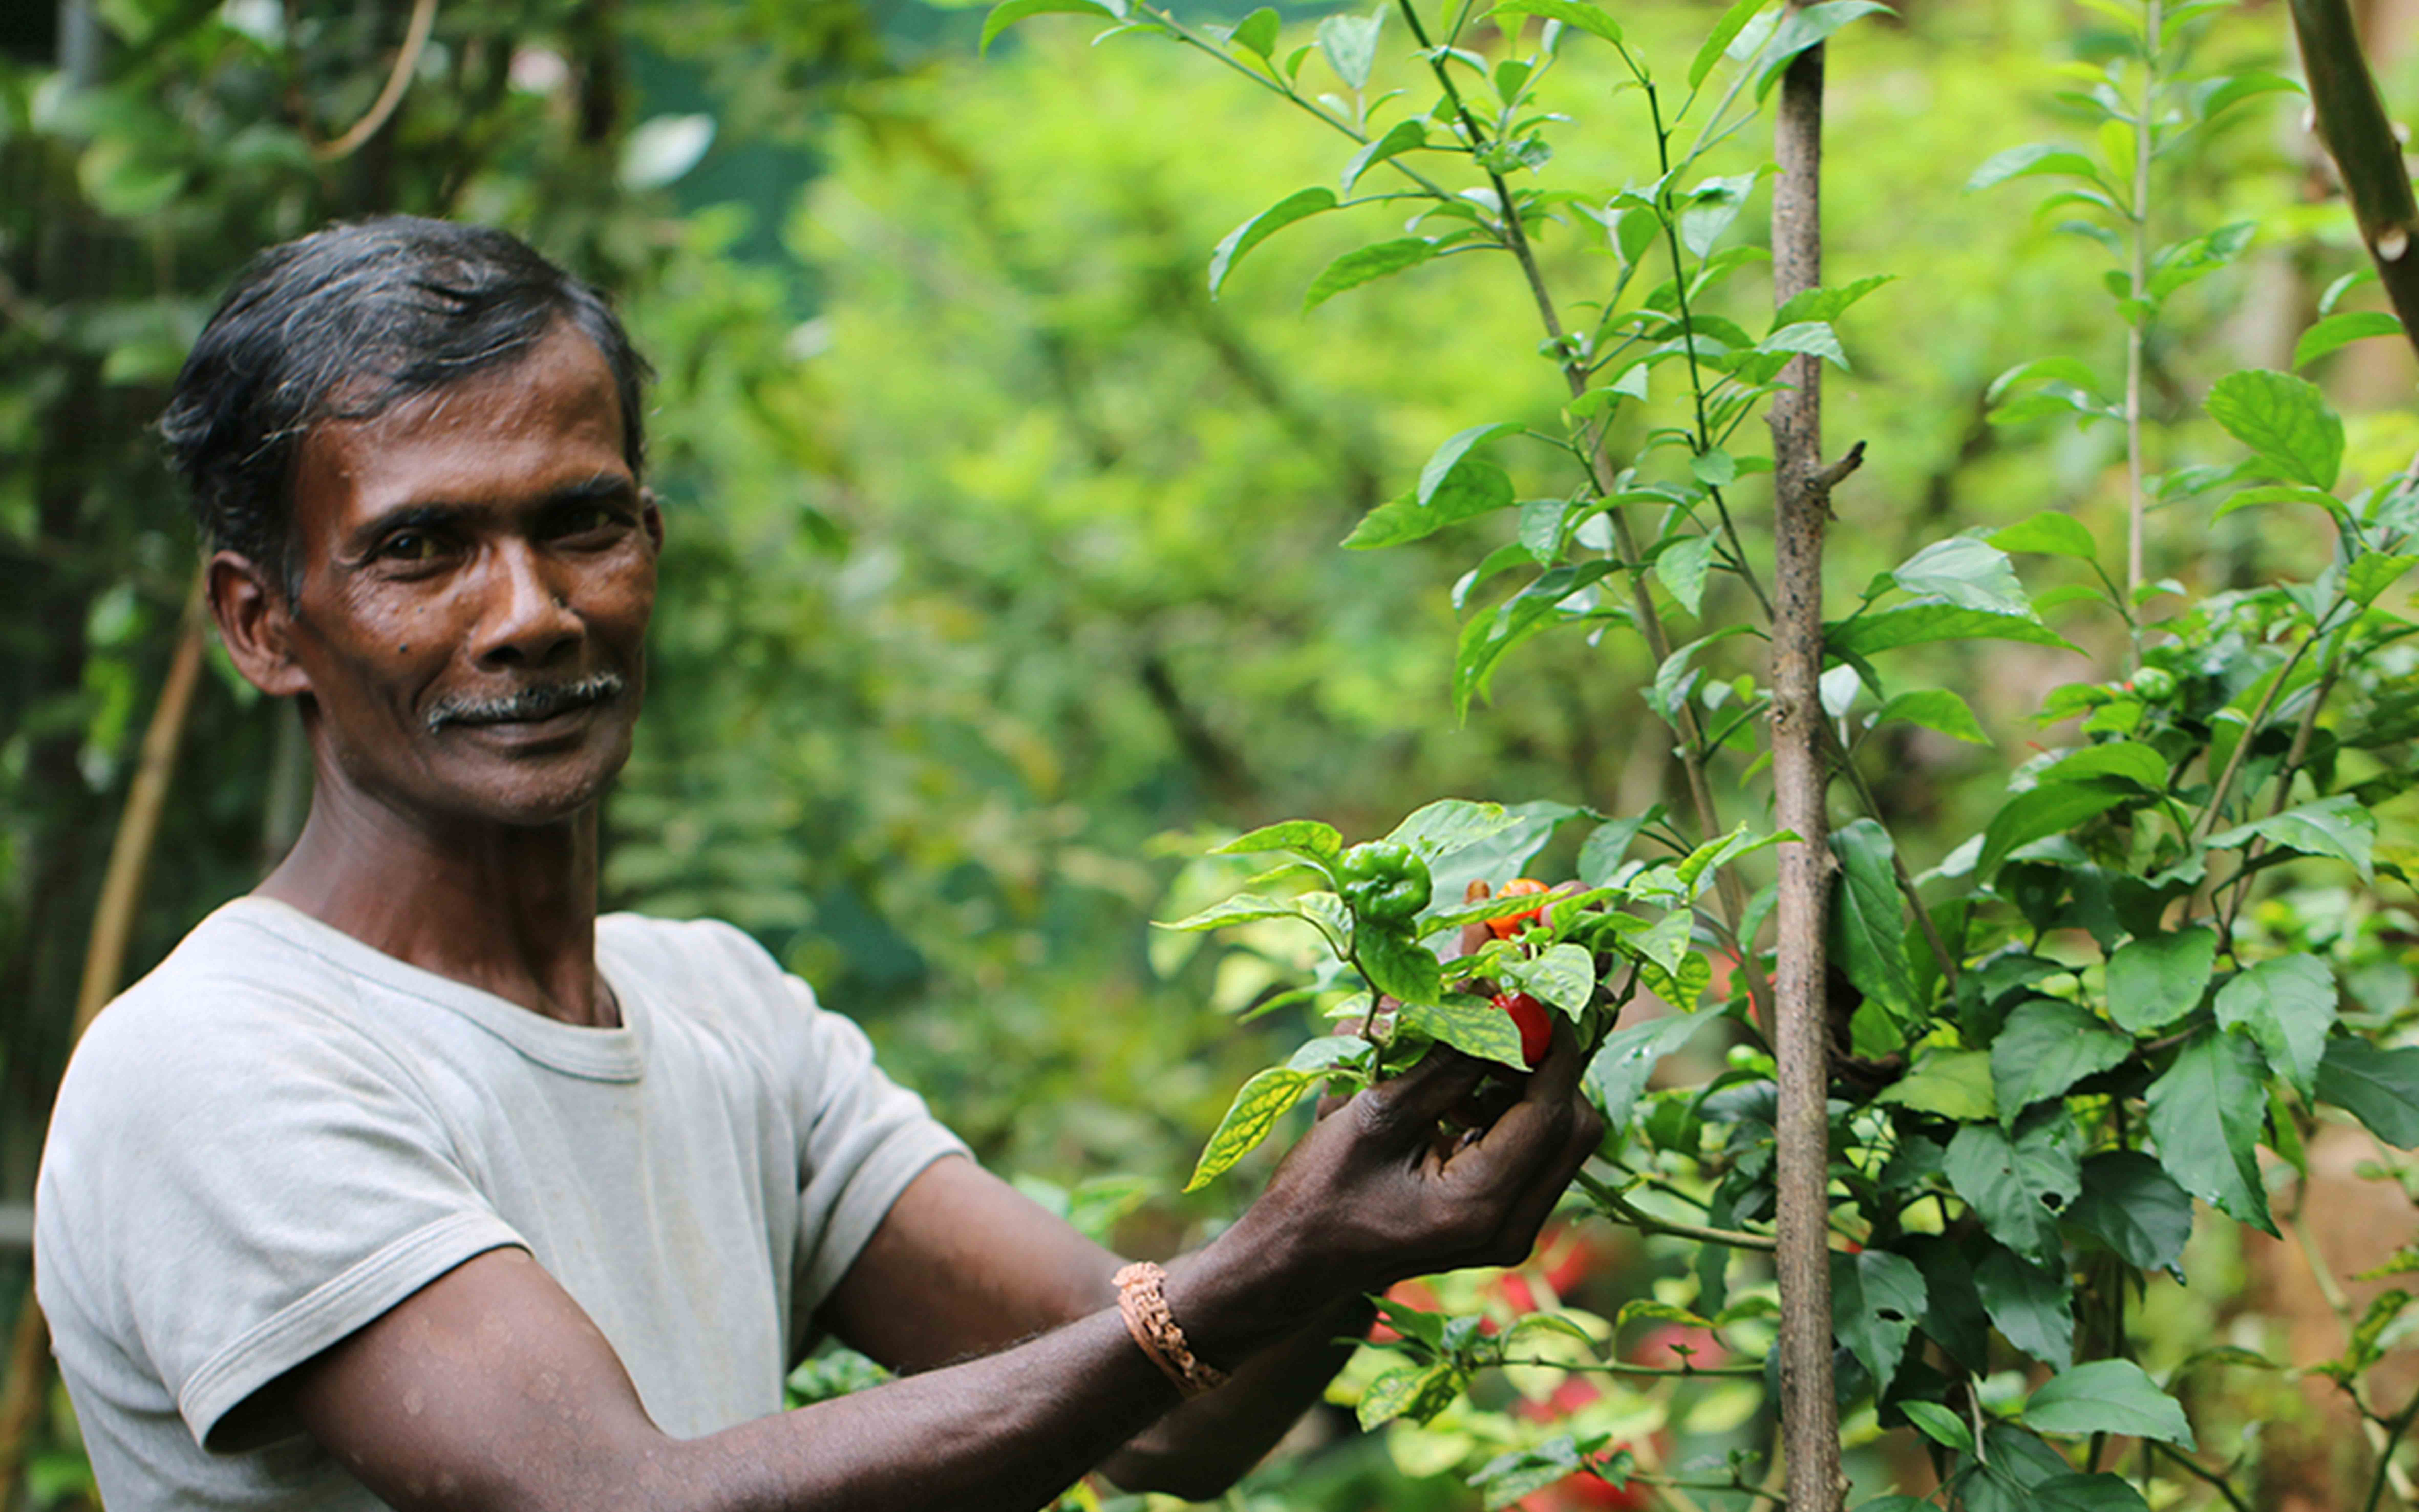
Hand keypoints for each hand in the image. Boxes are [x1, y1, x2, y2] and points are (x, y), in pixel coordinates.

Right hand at [1220, 1014, 1602, 1316]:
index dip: (1552, 1047)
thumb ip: (1443, 1064)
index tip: (1532, 996)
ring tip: (1465, 1066)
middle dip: (1547, 1067)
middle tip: (1501, 1024)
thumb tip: (1493, 1000)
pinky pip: (1532, 1158)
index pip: (1552, 1113)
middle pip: (1573, 1129)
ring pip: (1557, 1141)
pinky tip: (1458, 1102)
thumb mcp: (1376, 1118)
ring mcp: (1510, 1233)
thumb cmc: (1320, 1193)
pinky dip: (1509, 1117)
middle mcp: (1510, 1229)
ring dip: (1526, 1089)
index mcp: (1479, 1206)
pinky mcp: (1501, 1224)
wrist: (1297, 1263)